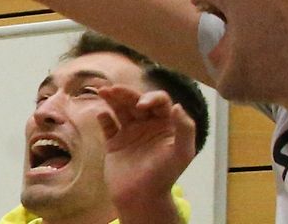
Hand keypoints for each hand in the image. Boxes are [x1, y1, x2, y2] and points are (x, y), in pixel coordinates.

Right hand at [97, 86, 195, 214]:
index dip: (151, 98)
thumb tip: (177, 105)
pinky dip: (103, 119)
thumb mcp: (182, 153)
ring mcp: (130, 134)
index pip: (160, 103)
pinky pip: (108, 126)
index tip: (141, 106)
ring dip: (113, 99)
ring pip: (121, 110)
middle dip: (126, 94)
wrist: (140, 197)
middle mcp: (148, 126)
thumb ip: (185, 129)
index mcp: (166, 126)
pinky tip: (101, 114)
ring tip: (103, 92)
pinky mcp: (114, 143)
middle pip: (136, 102)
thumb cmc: (164, 176)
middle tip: (113, 90)